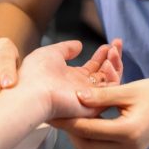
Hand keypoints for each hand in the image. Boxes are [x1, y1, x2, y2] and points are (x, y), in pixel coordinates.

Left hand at [0, 35, 122, 98]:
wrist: (31, 92)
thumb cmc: (35, 73)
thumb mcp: (51, 53)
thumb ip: (66, 49)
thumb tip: (78, 45)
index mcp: (71, 79)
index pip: (93, 68)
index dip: (101, 56)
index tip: (108, 44)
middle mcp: (81, 89)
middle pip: (104, 74)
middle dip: (112, 58)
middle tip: (117, 43)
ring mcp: (88, 97)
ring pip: (110, 82)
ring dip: (115, 64)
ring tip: (115, 49)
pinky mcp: (93, 105)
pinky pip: (110, 92)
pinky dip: (114, 76)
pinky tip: (112, 61)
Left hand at [59, 77, 148, 148]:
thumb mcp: (129, 90)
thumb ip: (102, 95)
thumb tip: (77, 97)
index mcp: (128, 132)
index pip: (88, 130)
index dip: (68, 121)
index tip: (52, 111)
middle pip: (86, 147)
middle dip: (70, 132)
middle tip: (57, 115)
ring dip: (79, 135)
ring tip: (69, 116)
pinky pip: (103, 147)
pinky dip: (92, 135)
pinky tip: (87, 119)